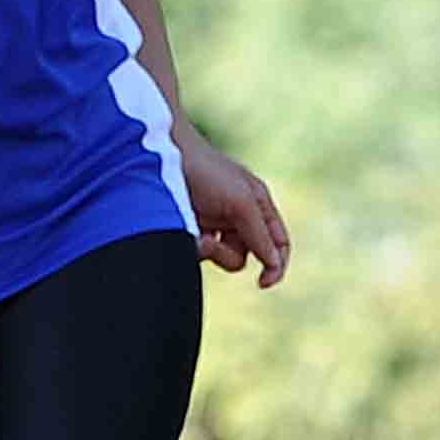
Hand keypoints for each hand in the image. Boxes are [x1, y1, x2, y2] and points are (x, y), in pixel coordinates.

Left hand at [176, 128, 290, 288]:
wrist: (162, 157)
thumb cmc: (206, 171)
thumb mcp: (240, 202)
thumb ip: (259, 234)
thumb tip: (273, 264)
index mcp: (258, 204)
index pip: (278, 242)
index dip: (276, 265)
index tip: (263, 283)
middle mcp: (239, 214)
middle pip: (247, 254)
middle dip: (228, 254)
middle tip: (209, 243)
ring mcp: (214, 221)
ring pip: (223, 256)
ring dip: (210, 252)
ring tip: (193, 236)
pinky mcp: (191, 226)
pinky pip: (201, 251)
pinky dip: (194, 247)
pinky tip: (184, 234)